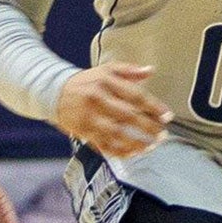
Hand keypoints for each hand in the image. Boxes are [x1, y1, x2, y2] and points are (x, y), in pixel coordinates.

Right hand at [55, 63, 171, 158]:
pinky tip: (133, 153)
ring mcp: (89, 117)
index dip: (153, 107)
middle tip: (162, 134)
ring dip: (137, 143)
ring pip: (117, 134)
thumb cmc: (86, 82)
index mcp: (106, 82)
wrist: (54, 92)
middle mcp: (97, 100)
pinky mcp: (84, 131)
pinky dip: (120, 151)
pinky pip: (104, 145)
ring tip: (151, 146)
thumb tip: (150, 71)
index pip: (135, 95)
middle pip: (128, 116)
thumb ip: (129, 70)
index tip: (167, 116)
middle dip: (149, 127)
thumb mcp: (106, 70)